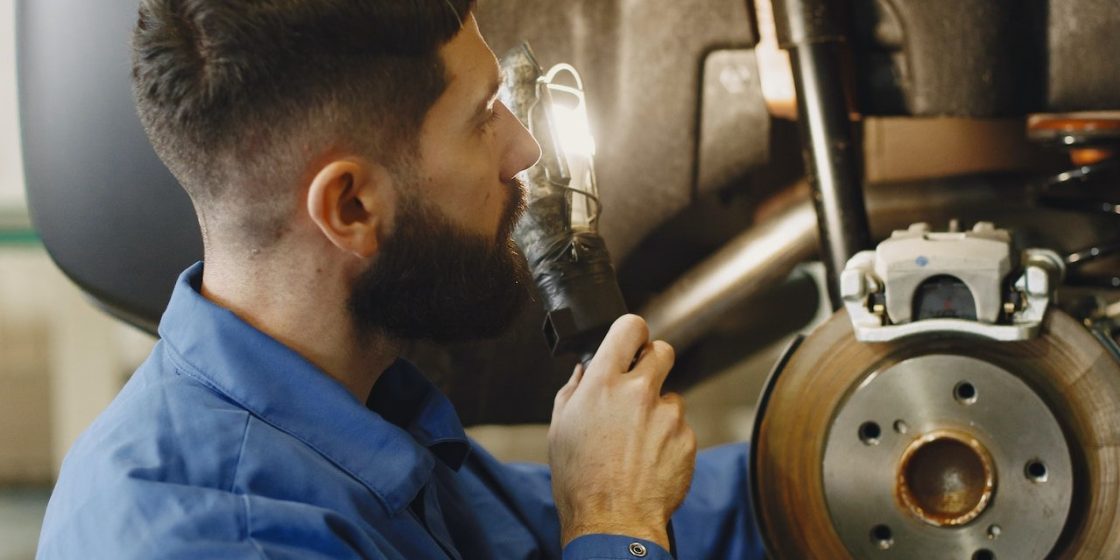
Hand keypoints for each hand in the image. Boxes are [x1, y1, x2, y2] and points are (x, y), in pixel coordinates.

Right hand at [548, 314, 696, 550]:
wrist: (613, 521)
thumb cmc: (580, 481)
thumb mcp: (560, 429)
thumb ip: (573, 391)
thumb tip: (583, 372)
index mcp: (603, 384)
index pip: (629, 327)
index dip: (632, 332)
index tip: (631, 342)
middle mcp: (638, 392)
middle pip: (662, 350)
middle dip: (652, 361)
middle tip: (640, 384)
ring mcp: (667, 415)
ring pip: (672, 395)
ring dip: (659, 409)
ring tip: (638, 440)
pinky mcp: (687, 439)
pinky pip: (681, 427)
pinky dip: (669, 438)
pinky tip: (650, 458)